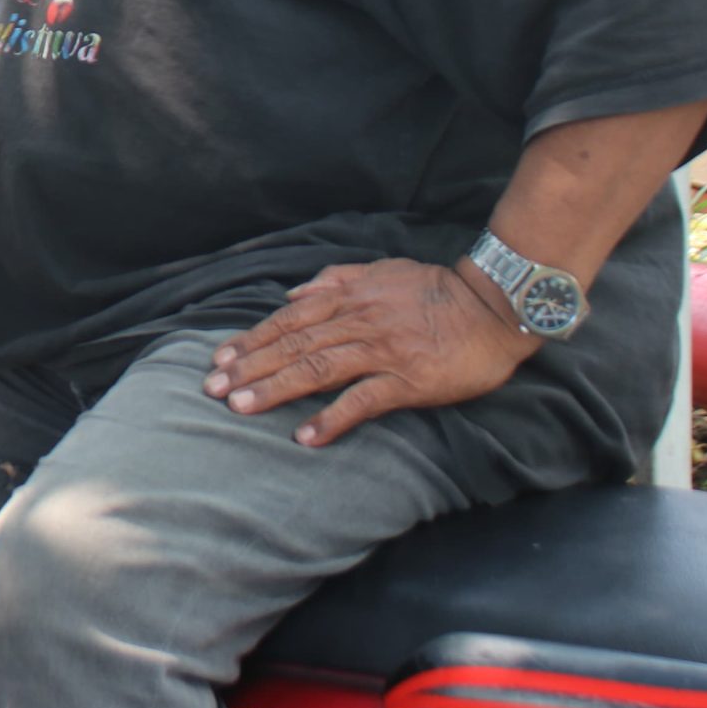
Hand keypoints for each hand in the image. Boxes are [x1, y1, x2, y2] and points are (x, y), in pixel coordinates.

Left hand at [202, 259, 541, 448]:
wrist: (493, 307)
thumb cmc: (436, 289)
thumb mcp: (381, 270)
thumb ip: (335, 279)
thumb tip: (294, 294)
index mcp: (348, 297)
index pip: (287, 320)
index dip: (251, 340)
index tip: (220, 360)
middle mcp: (357, 322)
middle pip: (292, 345)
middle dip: (249, 367)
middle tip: (213, 389)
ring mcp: (381, 351)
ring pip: (316, 369)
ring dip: (276, 389)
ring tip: (242, 408)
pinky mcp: (407, 380)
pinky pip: (362, 400)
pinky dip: (332, 418)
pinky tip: (307, 437)